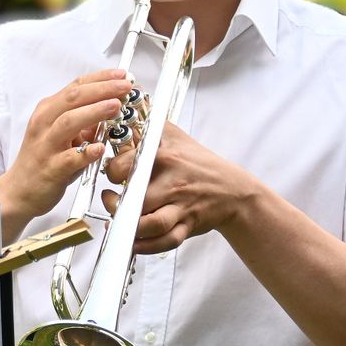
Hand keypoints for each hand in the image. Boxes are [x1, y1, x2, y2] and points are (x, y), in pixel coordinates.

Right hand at [0, 69, 134, 229]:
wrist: (18, 191)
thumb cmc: (43, 160)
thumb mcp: (63, 134)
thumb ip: (85, 120)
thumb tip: (114, 106)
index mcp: (48, 111)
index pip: (76, 86)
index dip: (101, 78)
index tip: (122, 74)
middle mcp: (44, 123)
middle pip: (73, 98)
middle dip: (102, 89)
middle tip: (125, 86)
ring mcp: (46, 146)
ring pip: (69, 122)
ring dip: (94, 112)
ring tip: (116, 106)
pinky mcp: (50, 169)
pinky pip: (69, 158)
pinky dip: (85, 152)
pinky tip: (100, 148)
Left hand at [101, 122, 251, 254]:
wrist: (233, 190)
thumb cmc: (199, 163)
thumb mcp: (176, 136)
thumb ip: (150, 123)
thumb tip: (128, 100)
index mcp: (166, 157)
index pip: (129, 163)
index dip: (113, 169)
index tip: (111, 172)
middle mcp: (174, 182)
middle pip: (136, 196)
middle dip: (115, 201)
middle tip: (111, 197)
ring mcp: (181, 206)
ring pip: (150, 223)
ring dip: (128, 225)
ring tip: (116, 218)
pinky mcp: (187, 225)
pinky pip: (165, 241)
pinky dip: (146, 246)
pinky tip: (131, 242)